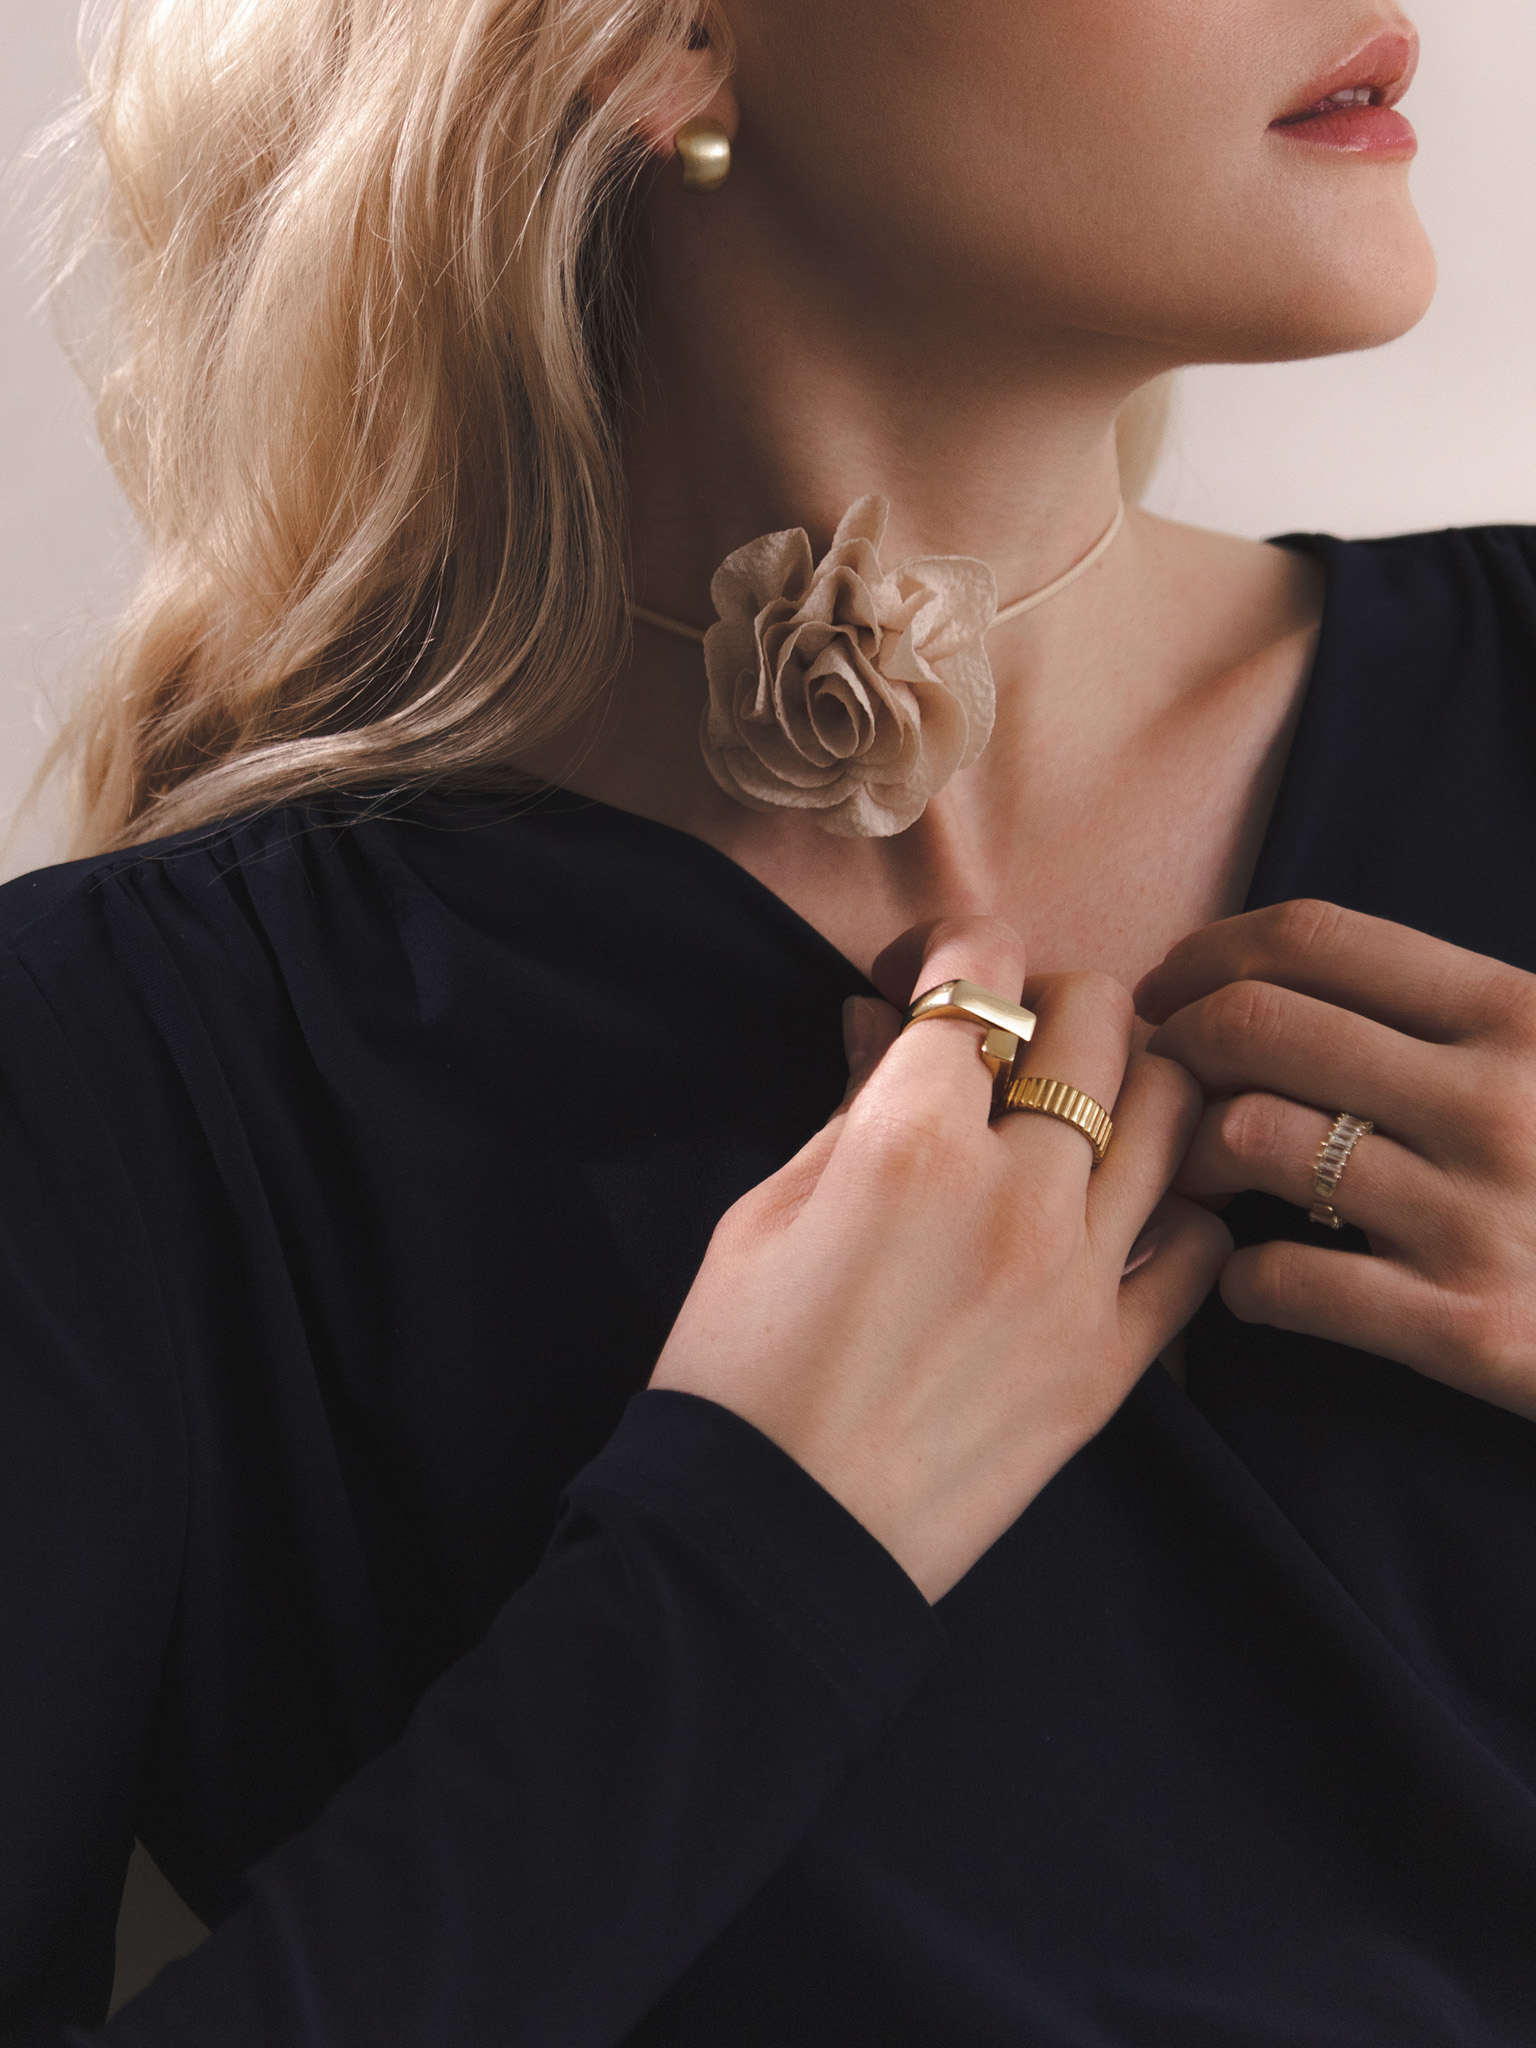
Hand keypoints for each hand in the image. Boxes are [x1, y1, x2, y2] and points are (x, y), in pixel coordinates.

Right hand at [652, 918, 1228, 1600]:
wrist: (774, 1543)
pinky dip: (1175, 1207)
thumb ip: (845, 1107)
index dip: (954, 951)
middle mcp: (1015, 1192)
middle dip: (1051, 998)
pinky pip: (1198, 1247)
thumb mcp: (762, 1218)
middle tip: (1006, 1042)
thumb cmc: (737, 1374)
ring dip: (1128, 1082)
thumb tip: (884, 1020)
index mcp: (908, 1142)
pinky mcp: (1114, 1363)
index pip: (979, 974)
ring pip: (1172, 1111)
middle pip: (1097, 1016)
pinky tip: (1122, 1214)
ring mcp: (1079, 1279)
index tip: (935, 975)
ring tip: (1078, 1113)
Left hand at [1139, 899, 1535, 1422]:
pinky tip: (1257, 1281)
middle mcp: (1498, 1102)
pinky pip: (1280, 1279)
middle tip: (1159, 1075)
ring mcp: (1480, 1216)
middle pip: (1257, 1024)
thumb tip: (1292, 967)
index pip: (1316, 939)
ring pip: (1248, 1140)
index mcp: (1520, 1015)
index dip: (1212, 950)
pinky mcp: (1468, 1329)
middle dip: (1175, 1041)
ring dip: (1190, 1156)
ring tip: (1199, 1176)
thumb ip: (1455, 1012)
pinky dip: (1241, 1279)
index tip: (1169, 980)